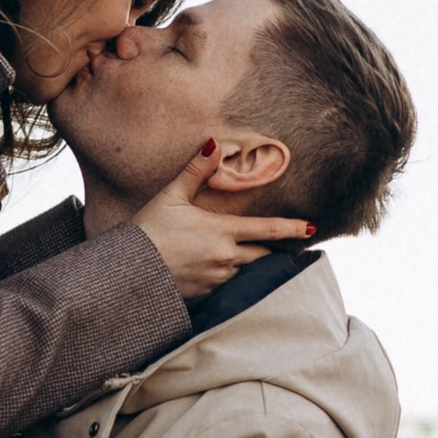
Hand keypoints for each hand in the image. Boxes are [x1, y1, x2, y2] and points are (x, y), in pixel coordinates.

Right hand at [133, 145, 316, 297]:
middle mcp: (226, 257)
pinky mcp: (207, 295)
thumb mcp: (171, 196)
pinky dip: (228, 278)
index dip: (293, 228)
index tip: (312, 228)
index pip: (268, 229)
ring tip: (242, 257)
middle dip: (269, 249)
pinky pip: (228, 287)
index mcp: (221, 231)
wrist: (126, 272)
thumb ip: (196, 170)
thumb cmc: (147, 231)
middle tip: (277, 245)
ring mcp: (217, 279)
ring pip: (246, 272)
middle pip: (262, 254)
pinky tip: (215, 272)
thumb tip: (215, 142)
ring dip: (248, 264)